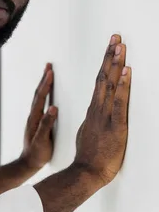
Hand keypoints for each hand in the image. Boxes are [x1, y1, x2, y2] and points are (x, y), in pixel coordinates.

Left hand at [20, 63, 57, 169]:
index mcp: (34, 119)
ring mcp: (34, 119)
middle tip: (48, 66)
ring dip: (43, 85)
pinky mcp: (37, 122)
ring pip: (39, 98)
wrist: (28, 163)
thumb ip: (47, 124)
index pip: (40, 98)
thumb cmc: (36, 154)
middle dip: (44, 79)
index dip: (45, 84)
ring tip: (48, 74)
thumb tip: (53, 108)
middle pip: (38, 94)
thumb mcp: (42, 140)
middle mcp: (33, 117)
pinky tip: (47, 93)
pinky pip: (41, 104)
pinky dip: (44, 94)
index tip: (50, 71)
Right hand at [74, 34, 131, 186]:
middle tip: (115, 37)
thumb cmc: (88, 159)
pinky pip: (119, 102)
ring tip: (120, 46)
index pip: (101, 83)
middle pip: (104, 78)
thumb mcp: (89, 135)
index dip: (106, 65)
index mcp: (93, 112)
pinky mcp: (115, 126)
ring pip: (111, 86)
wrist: (85, 173)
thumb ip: (93, 122)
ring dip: (116, 64)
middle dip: (110, 56)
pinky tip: (126, 72)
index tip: (111, 48)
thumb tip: (96, 115)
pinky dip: (123, 85)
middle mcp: (98, 110)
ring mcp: (105, 117)